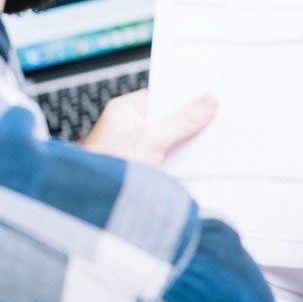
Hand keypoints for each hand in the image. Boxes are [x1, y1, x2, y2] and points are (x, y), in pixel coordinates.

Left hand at [80, 90, 217, 166]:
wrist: (92, 206)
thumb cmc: (104, 168)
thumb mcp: (151, 139)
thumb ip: (182, 121)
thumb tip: (206, 102)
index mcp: (123, 111)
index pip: (161, 96)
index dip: (184, 96)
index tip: (209, 95)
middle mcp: (127, 128)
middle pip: (167, 119)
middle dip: (187, 123)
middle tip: (210, 122)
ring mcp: (133, 150)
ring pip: (168, 141)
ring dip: (182, 145)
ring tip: (198, 148)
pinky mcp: (141, 170)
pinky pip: (165, 159)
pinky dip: (177, 162)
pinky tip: (187, 166)